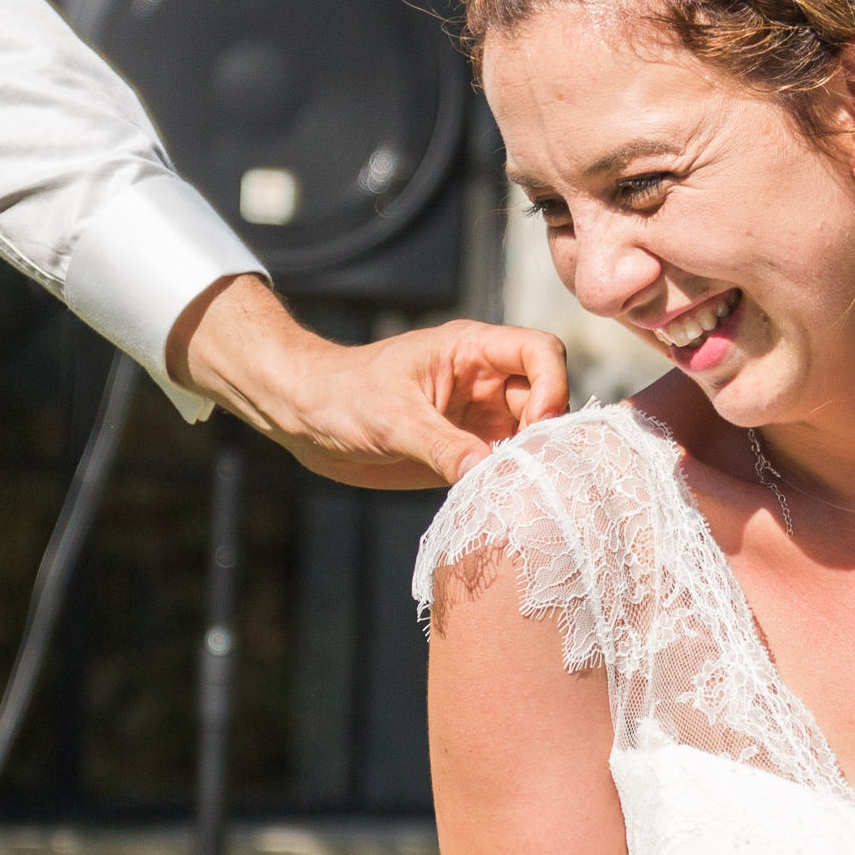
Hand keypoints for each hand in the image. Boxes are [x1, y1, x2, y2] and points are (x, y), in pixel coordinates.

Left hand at [169, 273, 569, 486]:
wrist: (302, 417)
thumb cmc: (340, 397)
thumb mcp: (392, 419)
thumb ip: (442, 446)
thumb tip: (488, 473)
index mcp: (471, 351)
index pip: (540, 352)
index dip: (552, 385)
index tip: (535, 426)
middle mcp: (482, 382)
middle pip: (544, 398)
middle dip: (544, 433)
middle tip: (528, 470)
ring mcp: (474, 417)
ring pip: (528, 435)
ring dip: (528, 462)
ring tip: (515, 491)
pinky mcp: (462, 451)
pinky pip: (501, 465)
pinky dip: (507, 483)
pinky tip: (498, 503)